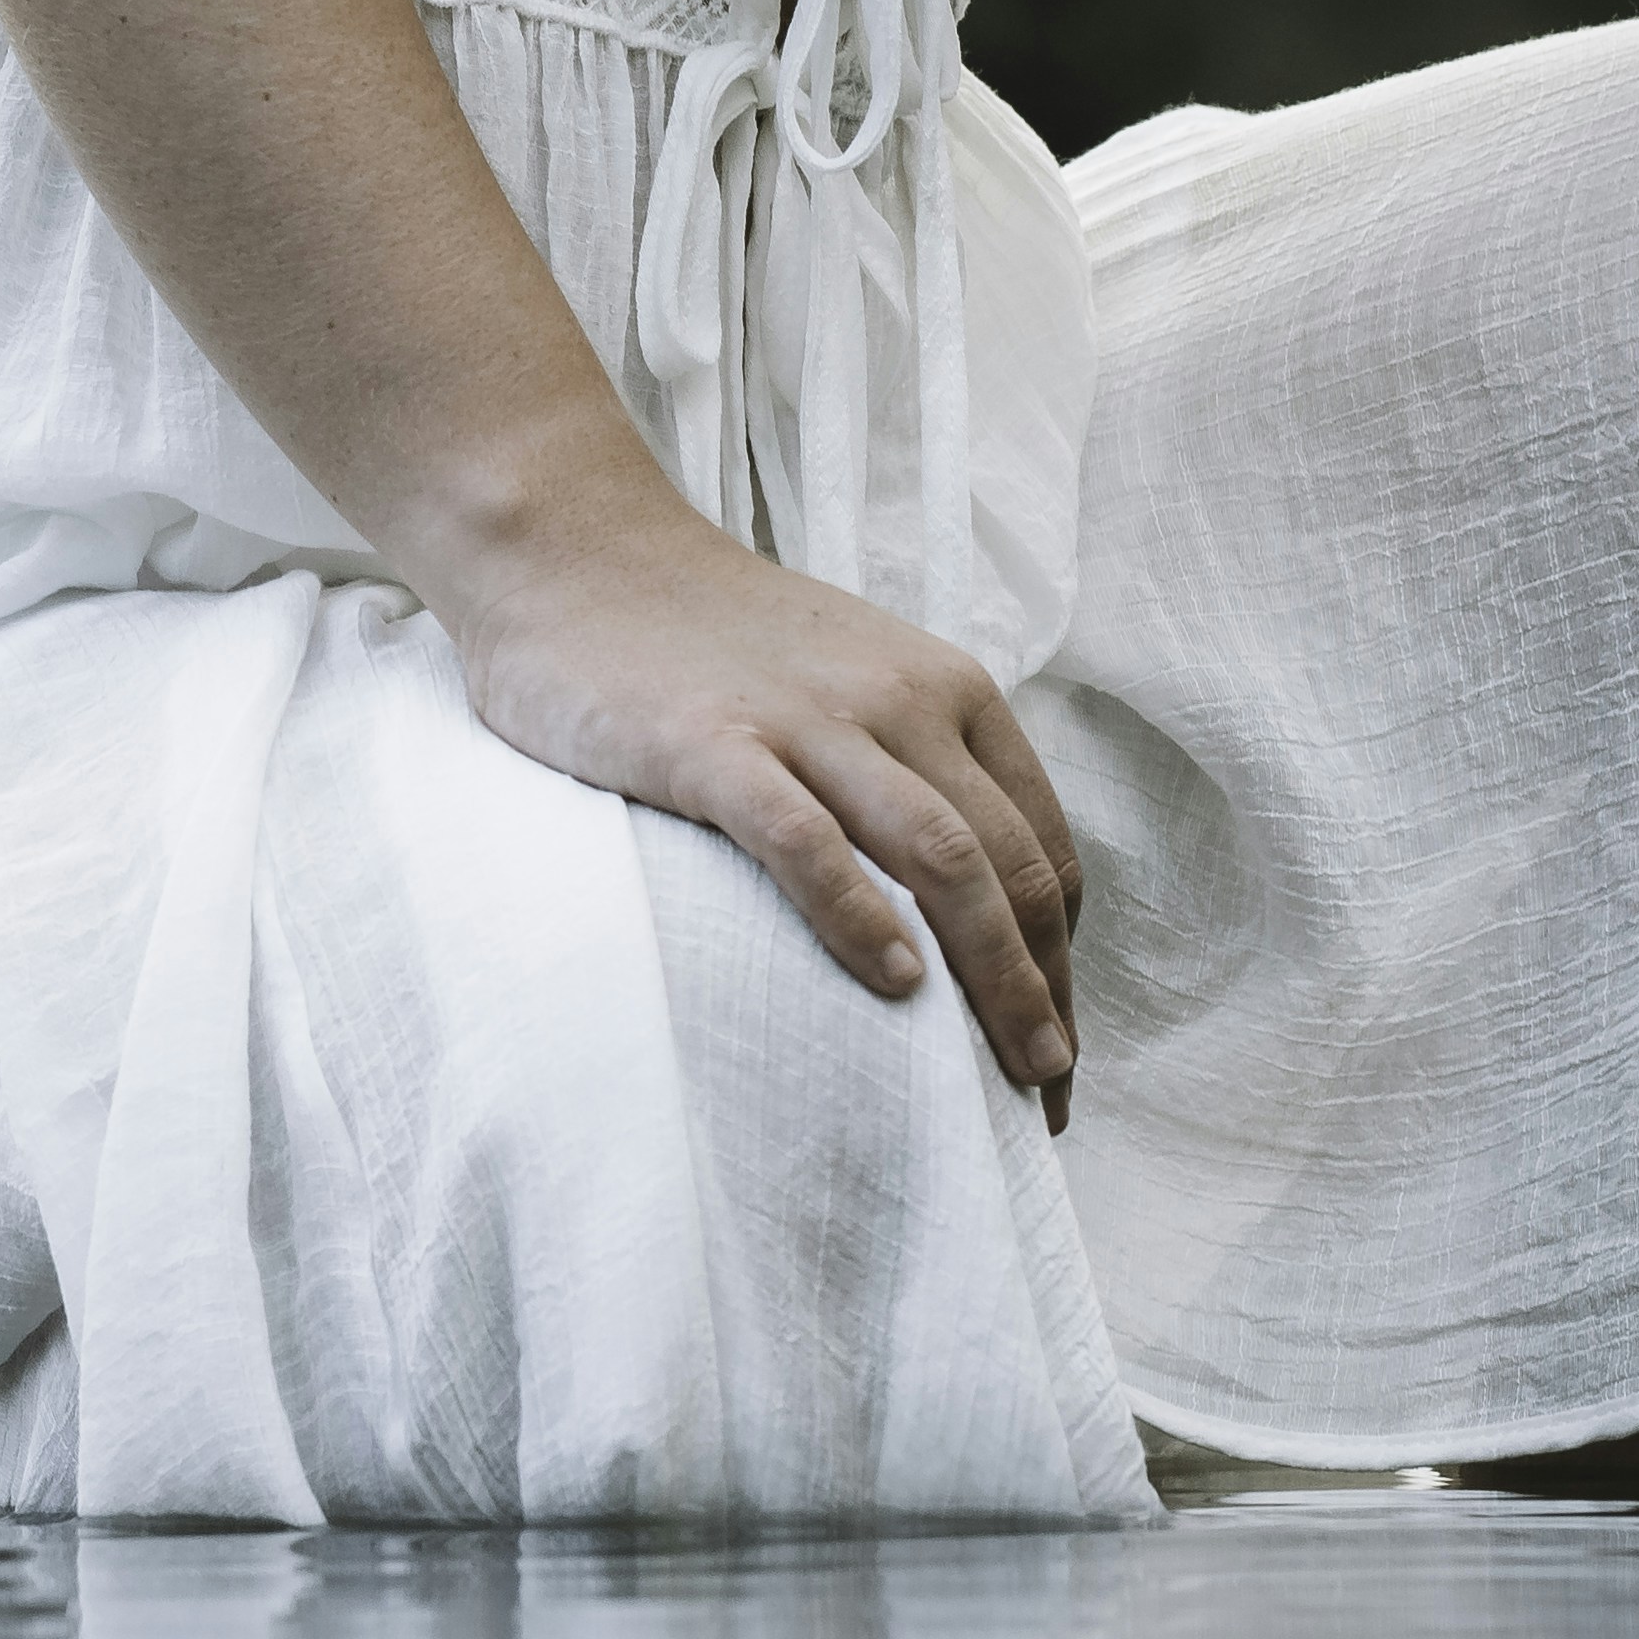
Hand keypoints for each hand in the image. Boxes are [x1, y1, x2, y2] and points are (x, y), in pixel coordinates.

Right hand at [412, 486, 1085, 1123]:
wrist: (574, 548)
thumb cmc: (706, 636)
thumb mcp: (846, 679)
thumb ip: (907, 761)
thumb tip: (957, 896)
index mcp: (944, 688)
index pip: (1041, 843)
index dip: (1064, 955)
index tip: (1057, 1039)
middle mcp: (898, 699)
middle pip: (1009, 864)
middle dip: (1046, 989)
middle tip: (1050, 1090)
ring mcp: (806, 721)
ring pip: (941, 857)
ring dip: (994, 975)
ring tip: (1013, 1067)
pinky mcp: (712, 746)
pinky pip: (808, 842)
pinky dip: (862, 917)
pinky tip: (895, 985)